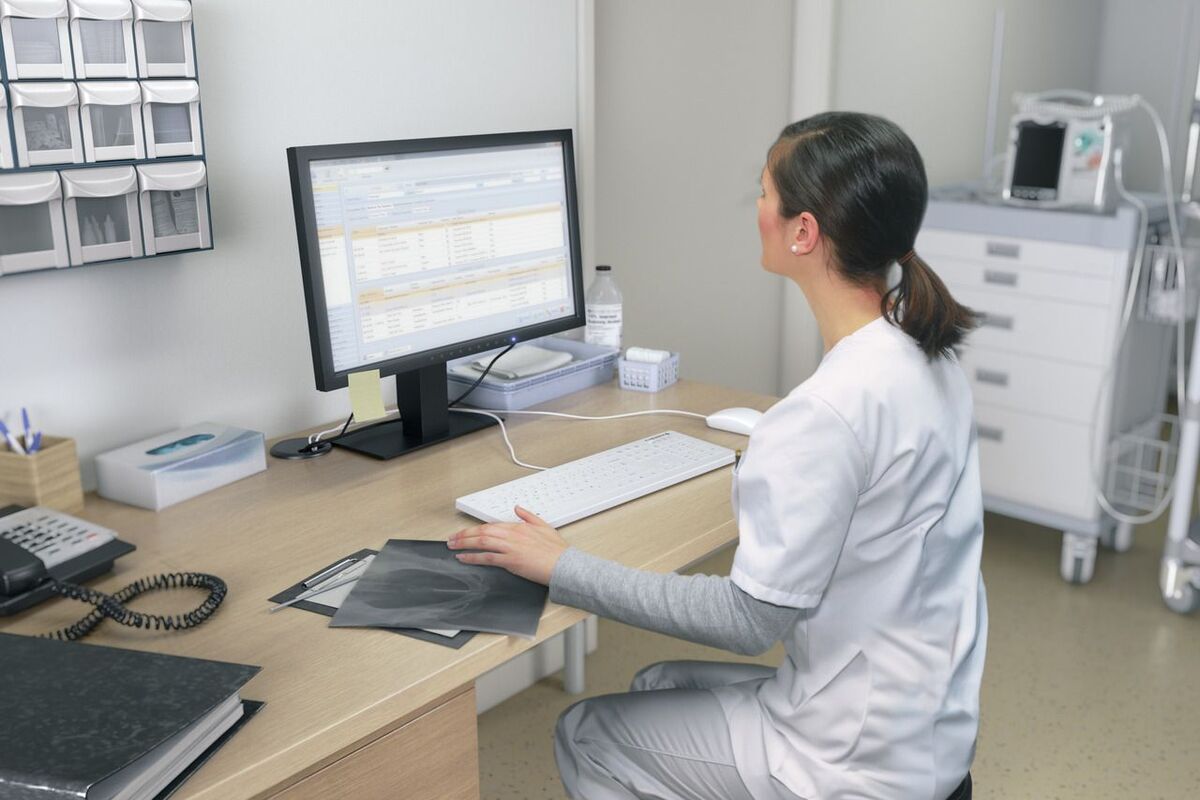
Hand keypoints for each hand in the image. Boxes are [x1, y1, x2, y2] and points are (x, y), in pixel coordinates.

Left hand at [447, 506, 568, 585]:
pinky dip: (473, 557)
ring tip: (452, 546)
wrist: (564, 564)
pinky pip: (487, 557)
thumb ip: (528, 516)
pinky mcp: (511, 560)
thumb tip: (517, 508)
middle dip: (464, 534)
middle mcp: (512, 534)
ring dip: (464, 543)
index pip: (491, 525)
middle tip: (452, 538)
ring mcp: (511, 547)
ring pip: (481, 542)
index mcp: (519, 526)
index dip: (475, 528)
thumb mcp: (543, 526)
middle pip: (482, 531)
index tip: (465, 532)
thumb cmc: (556, 550)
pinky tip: (463, 558)